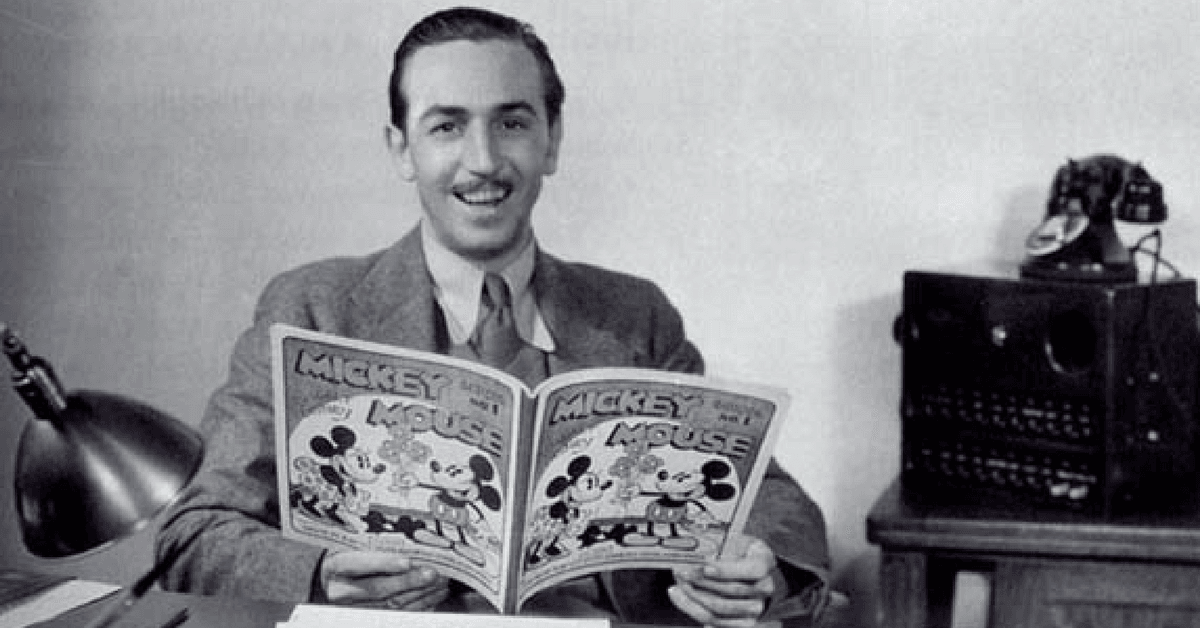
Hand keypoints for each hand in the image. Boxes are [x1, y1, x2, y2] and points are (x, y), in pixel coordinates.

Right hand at [318, 551, 448, 610]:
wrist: (334, 582)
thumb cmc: (348, 560)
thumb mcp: (353, 548)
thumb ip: (376, 548)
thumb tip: (410, 547)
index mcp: (337, 567)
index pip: (357, 565)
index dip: (383, 564)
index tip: (406, 561)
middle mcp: (342, 592)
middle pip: (377, 589)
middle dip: (409, 581)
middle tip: (432, 573)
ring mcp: (355, 608)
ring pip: (390, 605)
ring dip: (419, 595)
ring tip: (439, 583)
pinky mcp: (369, 618)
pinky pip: (397, 616)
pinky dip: (418, 606)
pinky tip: (433, 597)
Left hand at [668, 535, 776, 627]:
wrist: (757, 573)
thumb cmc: (743, 554)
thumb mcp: (738, 541)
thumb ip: (723, 545)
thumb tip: (697, 552)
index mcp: (764, 563)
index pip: (751, 570)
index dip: (727, 570)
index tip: (705, 567)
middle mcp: (764, 588)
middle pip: (731, 591)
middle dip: (702, 582)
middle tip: (682, 573)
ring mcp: (755, 608)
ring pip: (720, 609)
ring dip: (694, 597)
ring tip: (679, 585)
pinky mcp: (743, 623)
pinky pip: (715, 622)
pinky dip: (694, 609)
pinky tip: (681, 598)